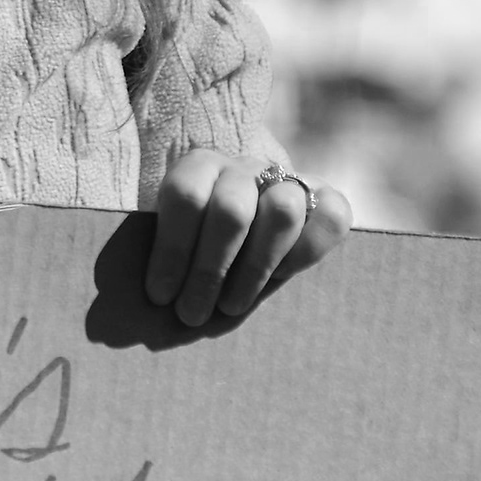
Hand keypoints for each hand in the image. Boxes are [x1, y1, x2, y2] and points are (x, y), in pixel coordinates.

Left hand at [143, 152, 351, 329]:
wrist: (236, 229)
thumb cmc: (191, 250)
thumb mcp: (171, 245)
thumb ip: (166, 260)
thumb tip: (148, 298)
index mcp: (200, 167)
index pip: (186, 194)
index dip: (172, 248)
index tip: (160, 295)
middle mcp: (245, 168)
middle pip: (232, 208)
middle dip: (209, 269)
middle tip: (192, 312)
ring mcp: (287, 180)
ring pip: (283, 209)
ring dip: (255, 268)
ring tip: (231, 305)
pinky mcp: (325, 197)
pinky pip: (332, 215)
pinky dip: (308, 250)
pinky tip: (281, 276)